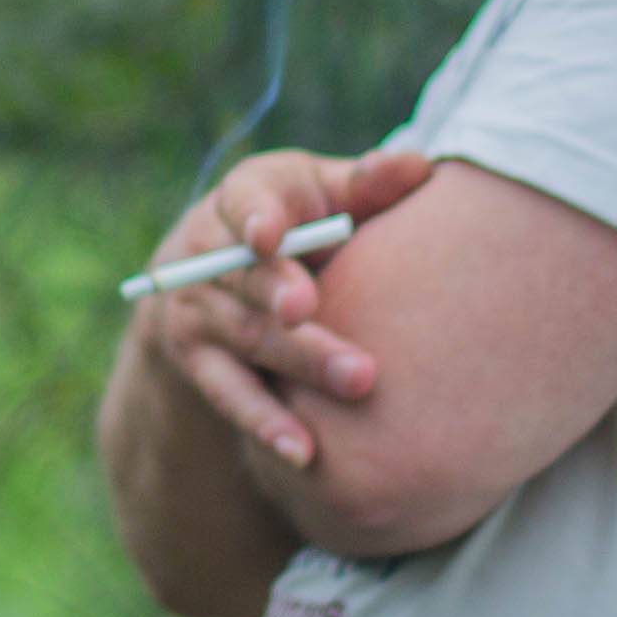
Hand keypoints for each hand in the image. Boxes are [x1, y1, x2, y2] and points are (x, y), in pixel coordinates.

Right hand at [130, 145, 437, 471]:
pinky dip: (265, 423)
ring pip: (249, 337)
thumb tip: (418, 165)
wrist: (217, 276)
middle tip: (310, 308)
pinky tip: (303, 451)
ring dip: (300, 360)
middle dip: (278, 292)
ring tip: (358, 381)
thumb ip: (370, 184)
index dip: (254, 218)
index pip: (243, 202)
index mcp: (247, 196)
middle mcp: (208, 251)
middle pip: (247, 276)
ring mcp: (199, 311)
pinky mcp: (198, 363)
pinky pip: (231, 395)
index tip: (268, 237)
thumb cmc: (301, 222)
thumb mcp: (327, 192)